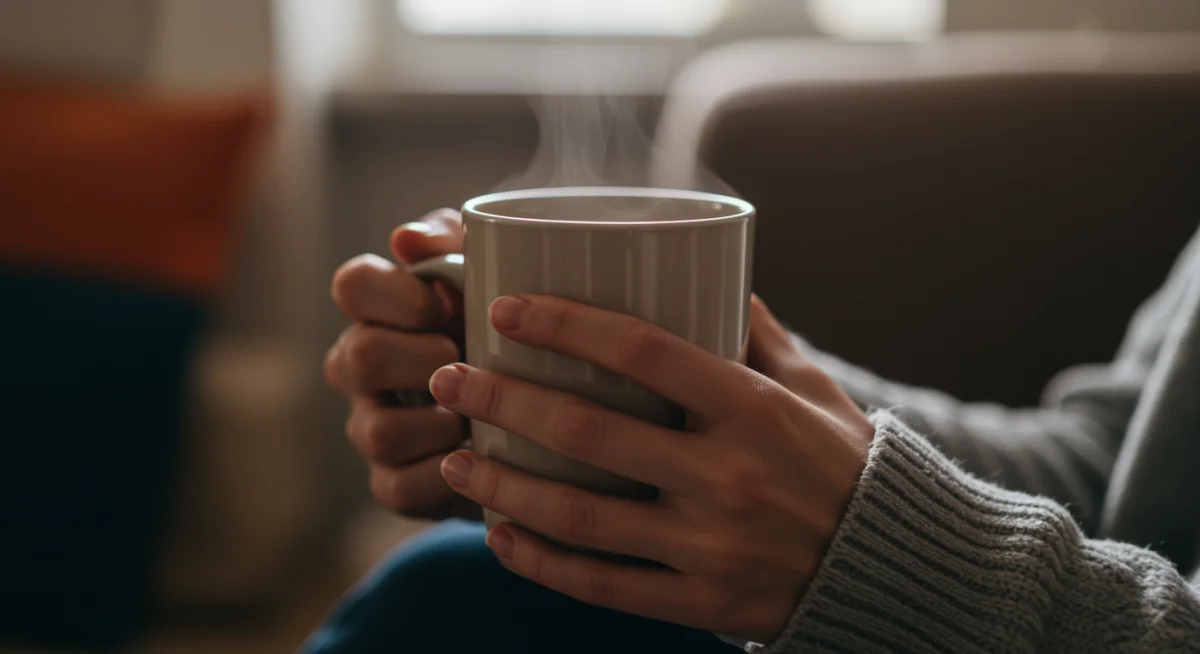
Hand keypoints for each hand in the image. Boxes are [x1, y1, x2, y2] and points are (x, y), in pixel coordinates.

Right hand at [324, 209, 478, 519]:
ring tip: (482, 415)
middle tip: (470, 361)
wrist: (543, 406)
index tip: (448, 305)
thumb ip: (453, 240)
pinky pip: (400, 488)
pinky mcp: (394, 483)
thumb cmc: (504, 324)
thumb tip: (405, 240)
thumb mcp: (490, 270)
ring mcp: (370, 426)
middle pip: (359, 356)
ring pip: (377, 431)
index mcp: (377, 309)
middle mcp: (359, 367)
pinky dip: (446, 476)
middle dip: (423, 359)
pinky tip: (483, 458)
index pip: (351, 285)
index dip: (398, 295)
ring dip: (439, 423)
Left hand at [429, 294, 874, 641]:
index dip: (566, 324)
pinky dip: (541, 563)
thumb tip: (713, 275)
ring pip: (580, 515)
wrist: (890, 568)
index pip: (643, 351)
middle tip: (450, 377)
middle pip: (588, 430)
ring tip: (453, 461)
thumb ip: (757, 334)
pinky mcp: (700, 602)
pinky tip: (499, 537)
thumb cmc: (843, 463)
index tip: (506, 309)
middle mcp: (727, 475)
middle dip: (503, 399)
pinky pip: (602, 585)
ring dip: (502, 485)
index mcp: (752, 408)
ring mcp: (710, 546)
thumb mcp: (812, 388)